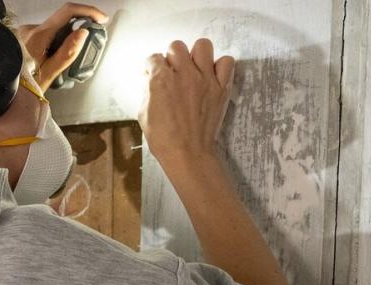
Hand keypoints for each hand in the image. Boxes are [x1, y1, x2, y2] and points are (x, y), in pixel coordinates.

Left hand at [18, 3, 107, 89]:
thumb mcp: (49, 74)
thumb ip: (67, 53)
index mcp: (38, 36)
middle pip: (62, 22)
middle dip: (74, 34)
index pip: (67, 11)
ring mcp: (26, 32)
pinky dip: (52, 44)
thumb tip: (83, 32)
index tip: (101, 19)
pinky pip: (45, 35)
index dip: (88, 11)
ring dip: (61, 41)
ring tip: (55, 64)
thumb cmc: (24, 85)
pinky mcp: (24, 36)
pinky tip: (47, 60)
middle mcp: (30, 29)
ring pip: (53, 29)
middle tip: (78, 52)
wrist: (1, 89)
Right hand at [139, 39, 235, 165]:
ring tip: (193, 67)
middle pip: (176, 46)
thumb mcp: (143, 113)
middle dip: (172, 56)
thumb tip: (151, 79)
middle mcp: (183, 74)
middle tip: (173, 70)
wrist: (187, 152)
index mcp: (160, 80)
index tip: (153, 73)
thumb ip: (148, 91)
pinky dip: (220, 65)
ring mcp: (205, 79)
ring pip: (202, 45)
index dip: (151, 66)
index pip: (153, 58)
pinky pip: (226, 62)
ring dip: (195, 54)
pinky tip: (211, 75)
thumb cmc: (163, 138)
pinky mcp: (221, 87)